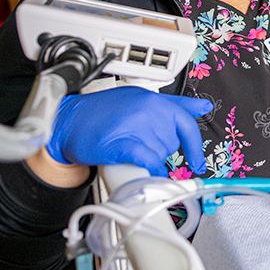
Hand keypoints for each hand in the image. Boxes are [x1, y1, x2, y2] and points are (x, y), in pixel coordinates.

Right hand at [46, 87, 209, 176]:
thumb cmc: (102, 112)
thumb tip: (203, 106)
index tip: (198, 162)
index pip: (186, 122)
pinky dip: (149, 170)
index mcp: (154, 99)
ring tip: (130, 150)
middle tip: (140, 145)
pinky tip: (142, 169)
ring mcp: (135, 126)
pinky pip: (148, 161)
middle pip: (172, 143)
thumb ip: (175, 104)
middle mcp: (147, 110)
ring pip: (160, 154)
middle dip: (161, 151)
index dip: (195, 146)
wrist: (67, 122)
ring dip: (150, 160)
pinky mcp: (121, 143)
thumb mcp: (141, 99)